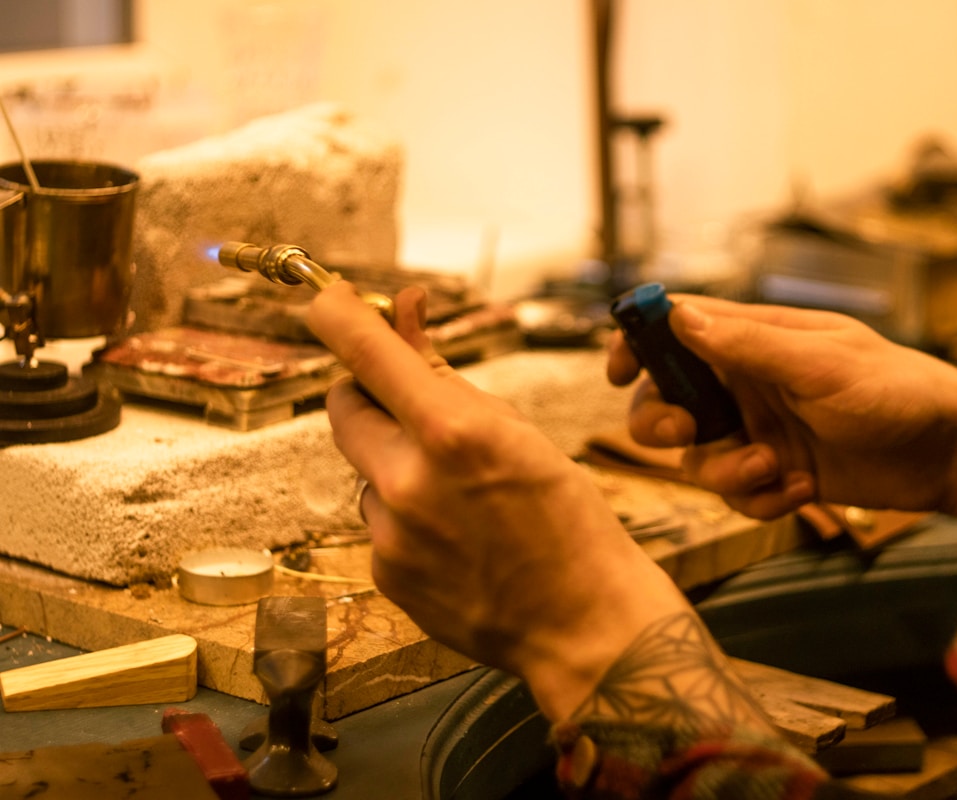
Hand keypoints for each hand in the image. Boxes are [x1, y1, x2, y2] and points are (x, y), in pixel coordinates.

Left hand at [307, 282, 690, 719]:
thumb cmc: (570, 520)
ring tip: (462, 498)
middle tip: (407, 401)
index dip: (338, 314)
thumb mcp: (519, 432)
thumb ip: (448, 376)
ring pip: (365, 468)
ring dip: (396, 463)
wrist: (582, 623)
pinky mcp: (383, 572)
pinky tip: (456, 536)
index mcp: (452, 432)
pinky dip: (406, 513)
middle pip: (342, 406)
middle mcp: (407, 480)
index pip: (365, 352)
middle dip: (367, 392)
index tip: (331, 300)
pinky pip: (378, 519)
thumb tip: (406, 313)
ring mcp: (389, 533)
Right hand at [608, 296, 956, 546]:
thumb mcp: (820, 363)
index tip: (617, 369)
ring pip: (697, 457)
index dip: (638, 342)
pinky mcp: (777, 473)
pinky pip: (736, 494)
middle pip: (668, 399)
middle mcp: (747, 382)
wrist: (950, 453)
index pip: (677, 328)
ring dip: (724, 472)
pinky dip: (759, 499)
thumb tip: (680, 316)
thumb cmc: (895, 390)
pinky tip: (803, 491)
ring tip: (771, 472)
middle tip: (687, 434)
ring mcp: (760, 429)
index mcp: (754, 340)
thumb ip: (747, 344)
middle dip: (664, 422)